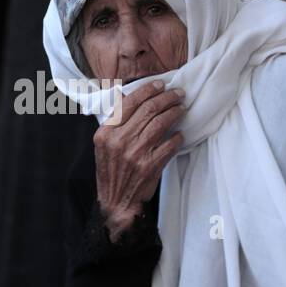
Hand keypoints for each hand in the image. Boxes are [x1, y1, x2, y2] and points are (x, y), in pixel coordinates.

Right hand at [93, 80, 184, 241]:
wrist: (116, 201)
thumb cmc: (111, 170)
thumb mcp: (103, 144)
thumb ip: (115, 122)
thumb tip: (130, 97)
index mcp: (106, 133)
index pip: (130, 102)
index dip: (148, 90)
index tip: (161, 85)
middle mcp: (120, 141)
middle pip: (149, 110)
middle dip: (167, 98)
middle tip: (178, 94)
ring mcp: (136, 154)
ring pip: (161, 123)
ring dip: (175, 112)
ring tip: (181, 108)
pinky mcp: (150, 166)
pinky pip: (169, 145)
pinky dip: (177, 137)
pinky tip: (180, 134)